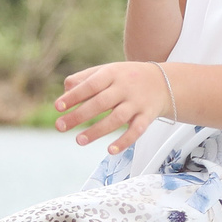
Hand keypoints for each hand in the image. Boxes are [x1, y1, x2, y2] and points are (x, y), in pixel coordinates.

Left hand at [53, 60, 169, 153]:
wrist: (164, 82)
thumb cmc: (126, 78)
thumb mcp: (107, 71)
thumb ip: (85, 78)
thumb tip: (65, 91)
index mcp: (112, 74)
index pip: (90, 85)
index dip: (74, 96)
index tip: (57, 107)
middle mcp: (125, 87)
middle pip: (101, 103)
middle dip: (79, 115)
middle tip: (60, 127)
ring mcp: (137, 102)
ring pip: (117, 118)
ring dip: (97, 130)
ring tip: (78, 140)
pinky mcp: (147, 116)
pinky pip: (137, 130)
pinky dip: (124, 141)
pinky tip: (110, 150)